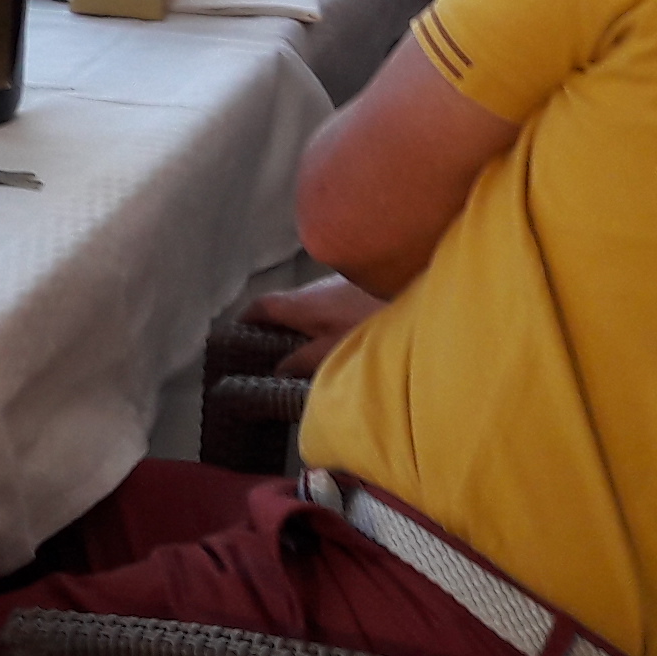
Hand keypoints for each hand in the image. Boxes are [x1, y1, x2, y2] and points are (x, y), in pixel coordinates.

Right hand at [246, 275, 387, 375]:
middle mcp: (313, 289)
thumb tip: (277, 369)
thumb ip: (302, 361)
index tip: (235, 338)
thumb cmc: (371, 323)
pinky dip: (323, 321)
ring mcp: (337, 286)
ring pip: (308, 306)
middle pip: (283, 306)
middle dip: (272, 326)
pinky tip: (335, 339)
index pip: (260, 306)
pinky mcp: (358, 289)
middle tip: (267, 352)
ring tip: (301, 351)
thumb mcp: (333, 352)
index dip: (244, 321)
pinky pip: (329, 305)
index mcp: (301, 304)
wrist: (420, 294)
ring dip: (301, 324)